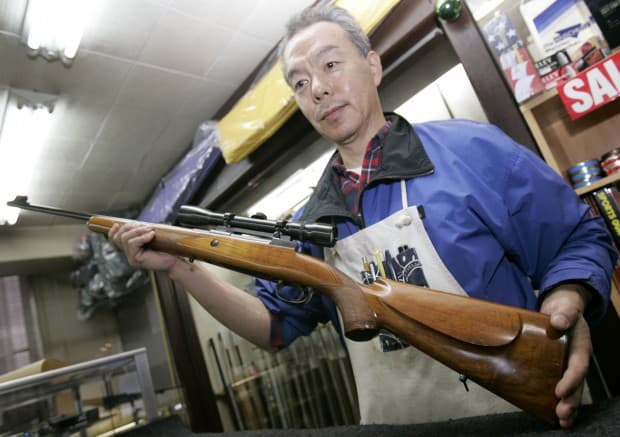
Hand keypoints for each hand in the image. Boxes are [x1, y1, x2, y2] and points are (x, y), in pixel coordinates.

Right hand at [108, 222, 177, 271]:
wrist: (175, 262)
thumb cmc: (166, 250)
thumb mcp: (152, 239)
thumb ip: (143, 233)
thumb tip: (137, 224)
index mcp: (131, 250)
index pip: (114, 240)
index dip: (113, 231)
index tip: (117, 223)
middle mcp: (129, 255)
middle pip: (119, 237)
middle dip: (131, 227)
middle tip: (147, 226)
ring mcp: (131, 258)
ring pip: (125, 239)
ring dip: (138, 230)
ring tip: (151, 229)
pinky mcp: (136, 260)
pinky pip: (132, 244)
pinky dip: (141, 237)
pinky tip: (151, 235)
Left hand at [540, 284, 591, 427]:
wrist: (563, 311)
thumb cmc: (564, 311)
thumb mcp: (566, 308)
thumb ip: (565, 313)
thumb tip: (559, 320)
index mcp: (580, 347)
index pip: (578, 366)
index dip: (571, 379)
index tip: (559, 390)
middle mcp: (577, 360)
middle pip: (577, 384)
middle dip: (571, 400)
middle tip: (561, 414)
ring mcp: (570, 366)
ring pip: (573, 390)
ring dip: (568, 406)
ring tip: (562, 421)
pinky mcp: (561, 369)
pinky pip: (563, 387)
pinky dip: (561, 401)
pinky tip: (554, 416)